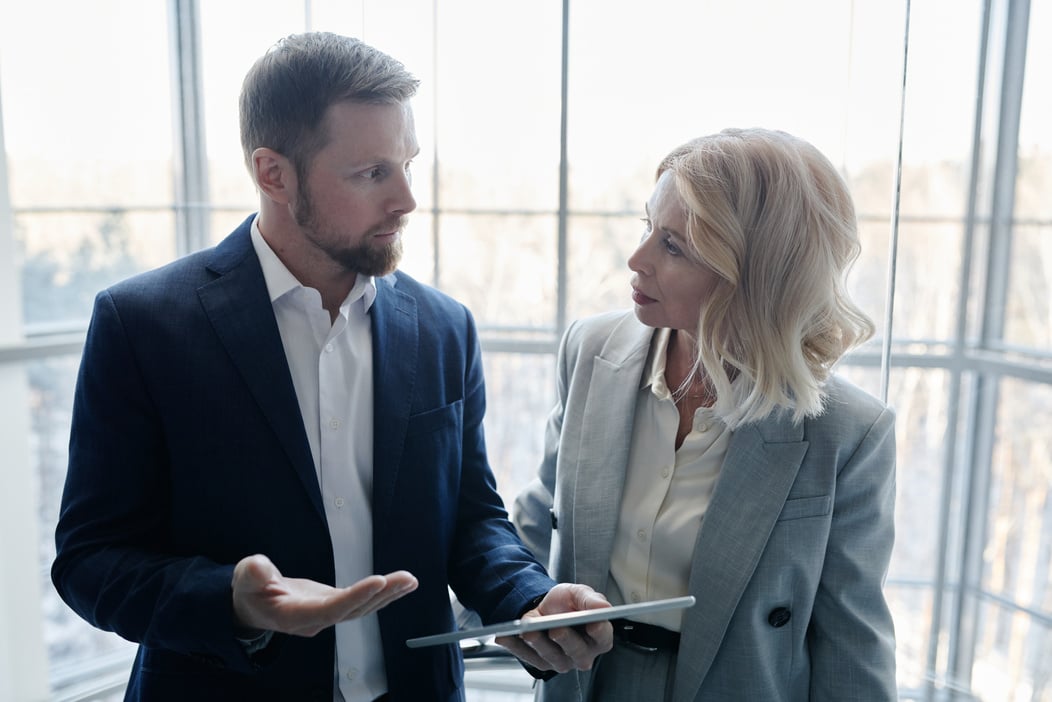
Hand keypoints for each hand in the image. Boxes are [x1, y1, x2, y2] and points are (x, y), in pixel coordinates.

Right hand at [231, 554, 417, 636]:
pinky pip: (361, 602)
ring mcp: (326, 614)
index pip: (329, 610)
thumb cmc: (249, 590)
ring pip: (362, 609)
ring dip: (388, 594)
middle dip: (381, 595)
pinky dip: (382, 593)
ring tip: (410, 580)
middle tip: (405, 579)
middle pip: (353, 611)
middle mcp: (315, 620)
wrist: (251, 604)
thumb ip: (253, 573)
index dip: (355, 598)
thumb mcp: (245, 577)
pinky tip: (400, 583)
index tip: (378, 582)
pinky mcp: (333, 605)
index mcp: (294, 616)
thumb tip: (260, 569)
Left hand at [495, 583, 612, 672]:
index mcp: (598, 637)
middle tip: (557, 629)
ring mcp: (562, 661)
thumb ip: (591, 600)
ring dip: (539, 644)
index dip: (599, 632)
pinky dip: (516, 646)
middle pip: (577, 652)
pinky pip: (527, 656)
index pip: (603, 638)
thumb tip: (604, 608)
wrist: (544, 607)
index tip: (593, 623)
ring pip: (552, 657)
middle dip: (566, 640)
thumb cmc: (567, 603)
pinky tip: (505, 636)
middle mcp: (582, 654)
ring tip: (528, 630)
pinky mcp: (540, 662)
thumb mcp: (579, 594)